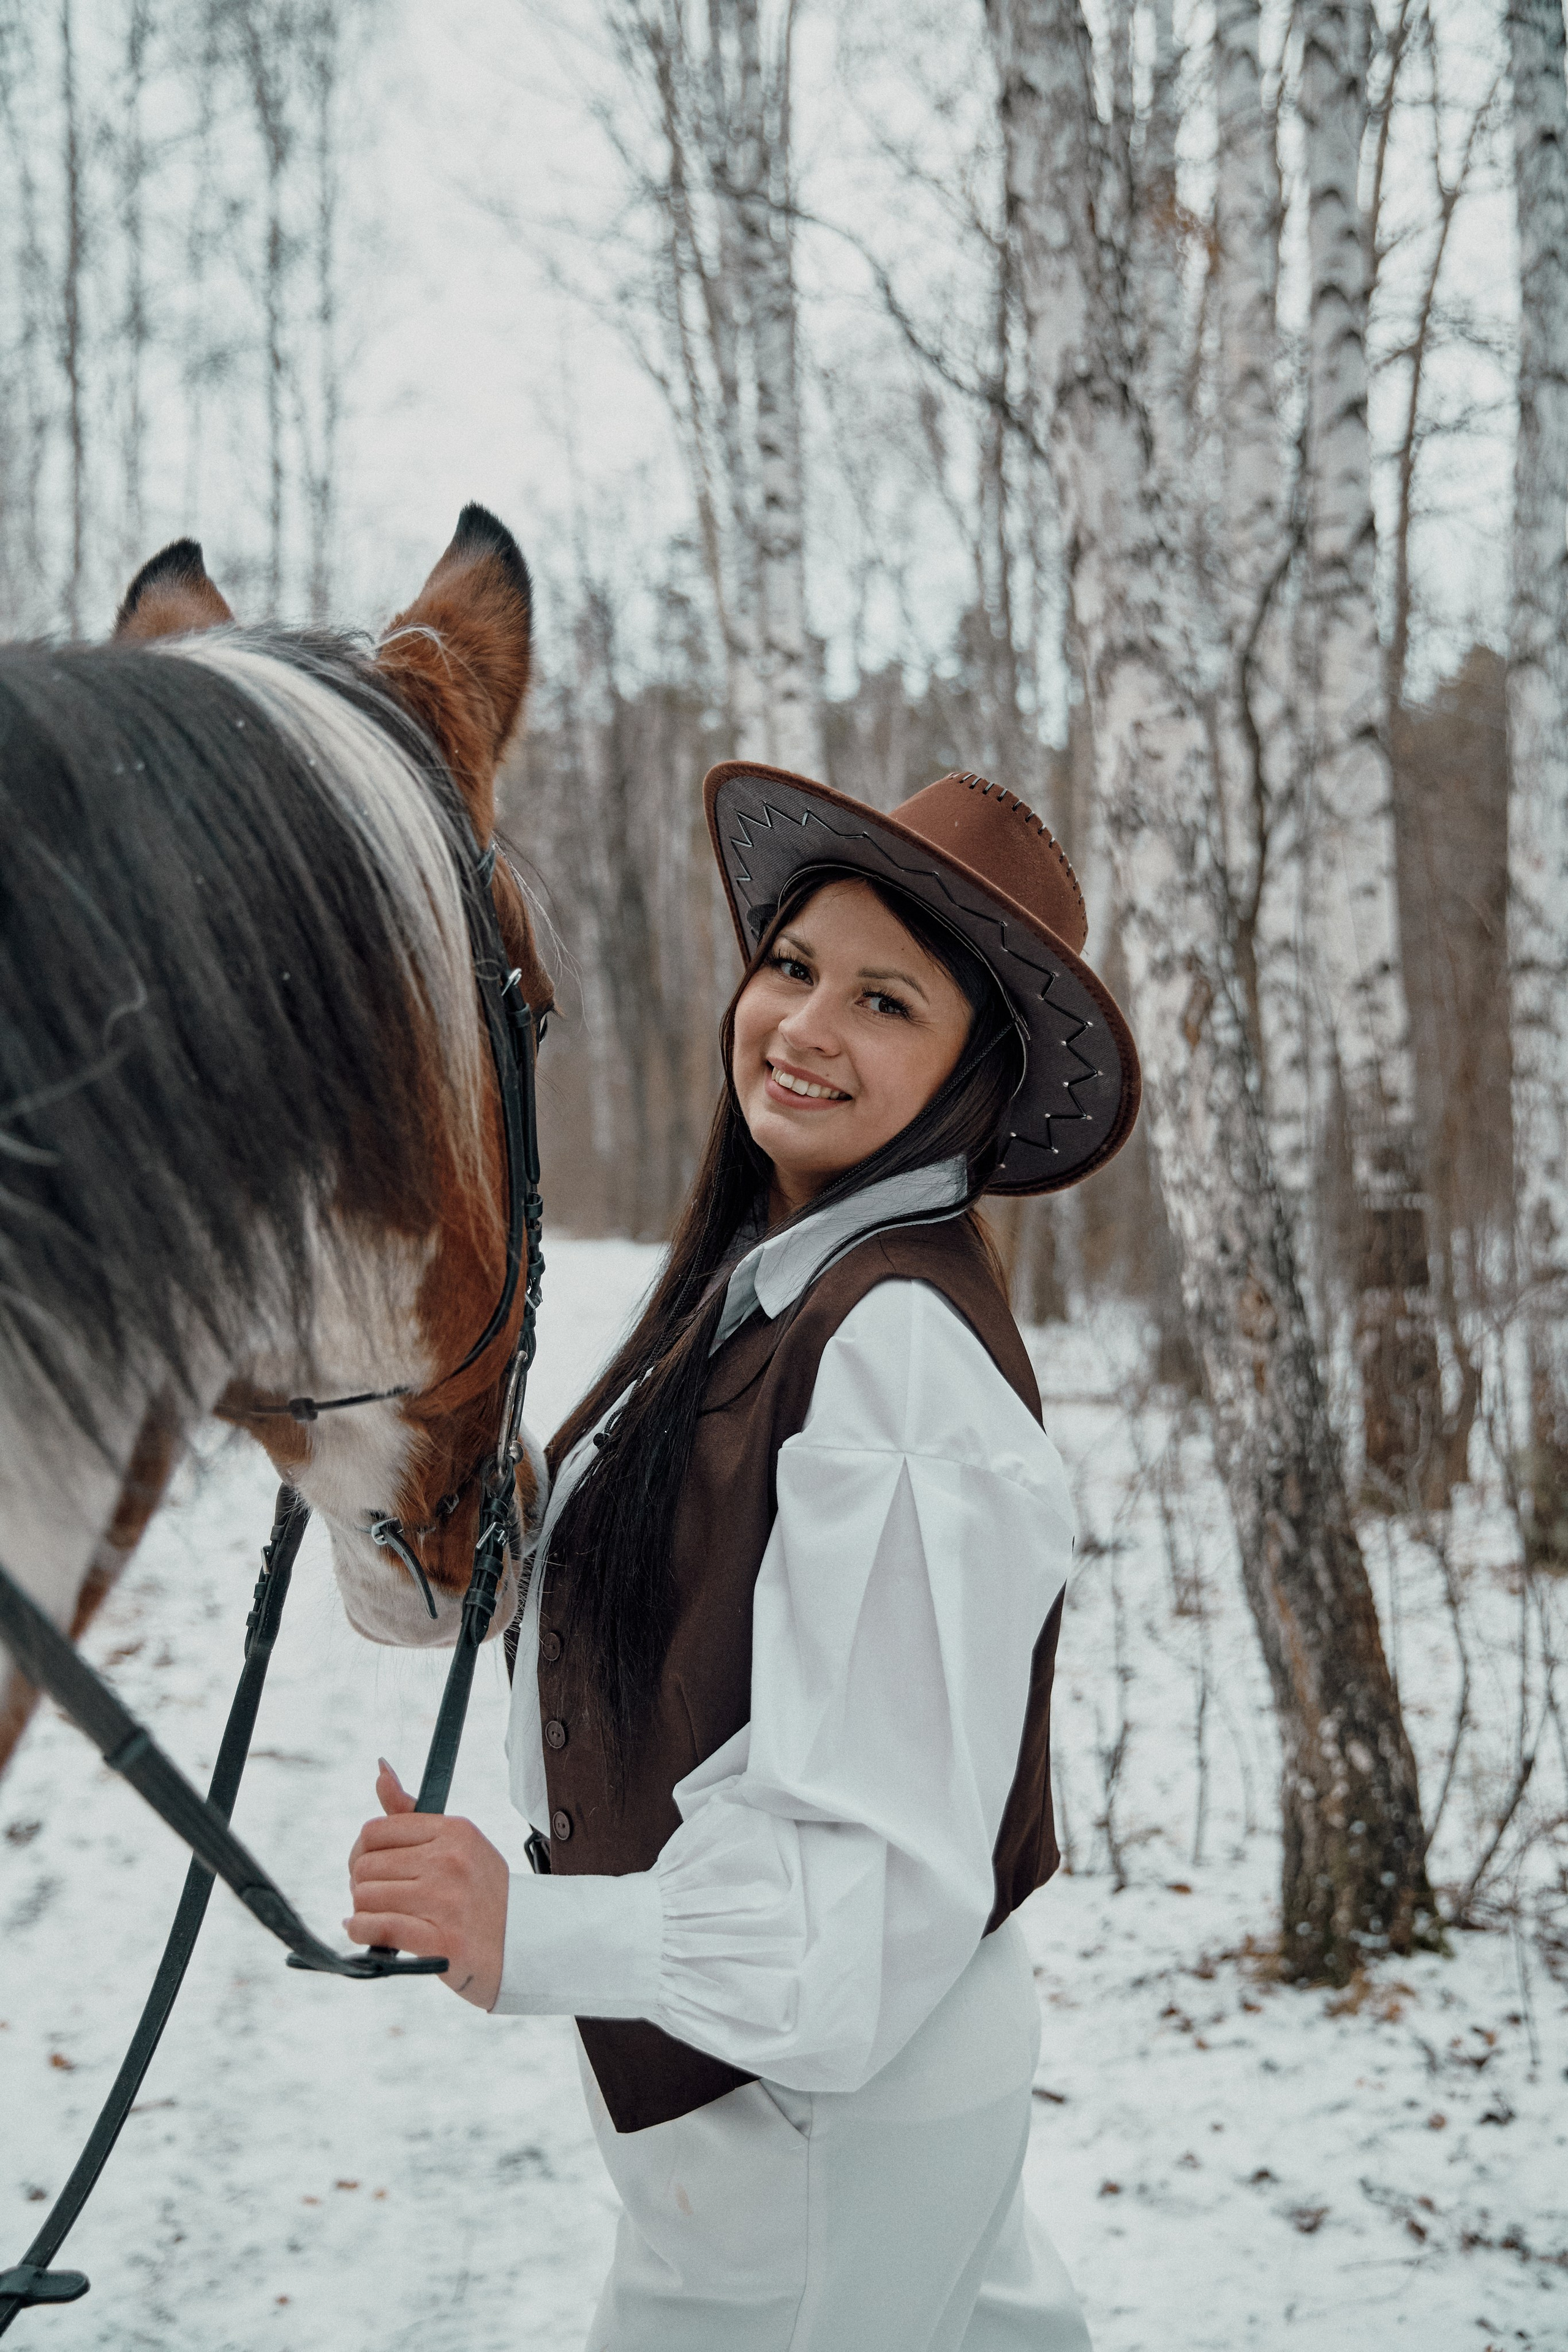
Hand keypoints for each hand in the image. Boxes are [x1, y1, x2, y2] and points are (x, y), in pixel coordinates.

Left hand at [345, 1760, 508, 2009]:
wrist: (523, 1942)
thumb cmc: (481, 1892)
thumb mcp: (457, 1843)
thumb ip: (410, 1812)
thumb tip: (380, 1768)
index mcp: (454, 1831)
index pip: (375, 1832)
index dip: (361, 1853)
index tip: (369, 1869)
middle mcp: (450, 1861)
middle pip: (366, 1866)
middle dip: (360, 1885)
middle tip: (377, 1898)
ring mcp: (446, 1900)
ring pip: (366, 1897)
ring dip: (362, 1912)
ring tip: (379, 1917)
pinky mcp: (440, 1940)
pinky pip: (376, 1927)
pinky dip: (361, 1932)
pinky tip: (368, 1933)